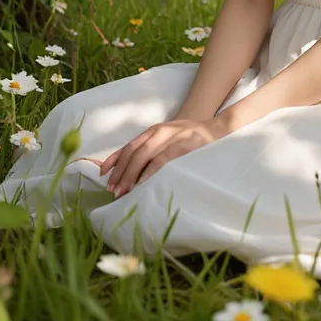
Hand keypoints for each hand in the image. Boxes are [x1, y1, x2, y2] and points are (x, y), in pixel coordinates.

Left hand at [99, 116, 226, 197]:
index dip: (114, 161)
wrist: (218, 129)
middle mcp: (160, 132)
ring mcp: (171, 138)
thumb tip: (129, 172)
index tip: (103, 175)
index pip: (129, 146)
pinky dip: (150, 172)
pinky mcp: (183, 146)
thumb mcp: (168, 140)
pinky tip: (142, 184)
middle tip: (113, 191)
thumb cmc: (190, 139)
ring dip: (131, 175)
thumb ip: (152, 151)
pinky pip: (162, 161)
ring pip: (144, 156)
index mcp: (154, 131)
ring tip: (123, 191)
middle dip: (120, 173)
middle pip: (133, 152)